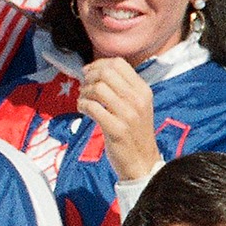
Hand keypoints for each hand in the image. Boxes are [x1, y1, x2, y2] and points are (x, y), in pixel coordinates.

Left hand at [78, 58, 158, 182]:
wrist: (142, 161)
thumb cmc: (135, 132)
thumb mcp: (137, 105)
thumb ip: (123, 88)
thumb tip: (96, 70)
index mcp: (143, 90)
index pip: (119, 64)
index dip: (98, 64)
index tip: (88, 72)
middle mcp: (137, 100)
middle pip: (106, 73)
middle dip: (89, 77)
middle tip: (83, 87)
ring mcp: (128, 115)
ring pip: (98, 89)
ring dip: (84, 92)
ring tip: (83, 100)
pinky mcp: (116, 129)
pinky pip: (92, 107)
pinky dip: (82, 105)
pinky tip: (83, 109)